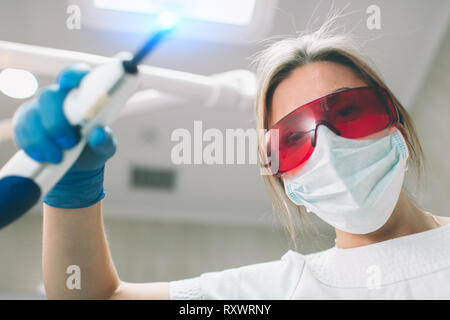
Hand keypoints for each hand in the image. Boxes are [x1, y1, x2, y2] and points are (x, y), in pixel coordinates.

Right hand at [12, 64, 116, 208]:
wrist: (74, 166)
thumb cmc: (92, 148)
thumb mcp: (104, 148)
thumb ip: (105, 141)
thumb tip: (99, 134)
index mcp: (83, 96)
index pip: (77, 75)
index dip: (72, 75)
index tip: (69, 84)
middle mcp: (60, 97)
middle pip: (50, 96)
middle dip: (57, 122)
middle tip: (69, 142)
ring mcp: (40, 108)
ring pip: (33, 115)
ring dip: (45, 139)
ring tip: (58, 156)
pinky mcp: (24, 122)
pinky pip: (22, 130)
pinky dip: (34, 147)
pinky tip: (45, 156)